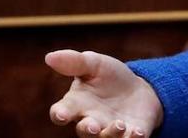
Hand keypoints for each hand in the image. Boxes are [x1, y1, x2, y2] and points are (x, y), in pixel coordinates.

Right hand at [45, 50, 162, 136]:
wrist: (137, 88)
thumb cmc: (108, 77)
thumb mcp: (94, 64)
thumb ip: (74, 62)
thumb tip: (50, 56)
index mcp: (76, 104)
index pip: (61, 112)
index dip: (60, 114)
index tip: (62, 114)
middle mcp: (90, 121)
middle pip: (84, 131)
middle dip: (87, 130)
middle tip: (93, 126)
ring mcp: (110, 130)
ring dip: (111, 134)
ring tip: (119, 124)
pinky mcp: (131, 134)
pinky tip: (137, 132)